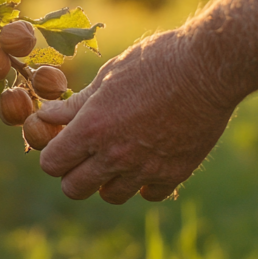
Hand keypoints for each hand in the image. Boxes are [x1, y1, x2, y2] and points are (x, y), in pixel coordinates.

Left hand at [37, 30, 240, 203]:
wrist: (209, 68)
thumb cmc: (155, 62)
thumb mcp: (108, 75)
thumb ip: (77, 104)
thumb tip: (48, 116)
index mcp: (92, 128)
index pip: (52, 164)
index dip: (52, 154)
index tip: (61, 143)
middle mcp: (115, 155)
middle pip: (74, 189)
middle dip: (73, 173)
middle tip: (84, 154)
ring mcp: (145, 168)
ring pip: (111, 195)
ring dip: (107, 180)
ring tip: (117, 156)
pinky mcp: (174, 173)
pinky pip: (148, 194)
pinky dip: (144, 183)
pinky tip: (147, 160)